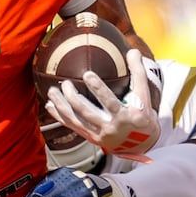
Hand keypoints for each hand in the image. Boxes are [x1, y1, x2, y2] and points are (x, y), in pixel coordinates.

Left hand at [43, 49, 157, 160]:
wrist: (141, 145)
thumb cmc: (142, 116)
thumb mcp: (145, 97)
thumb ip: (139, 74)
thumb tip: (133, 51)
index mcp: (126, 116)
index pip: (110, 101)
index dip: (98, 89)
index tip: (87, 74)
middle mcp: (111, 127)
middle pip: (87, 112)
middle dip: (74, 98)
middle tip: (66, 83)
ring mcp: (99, 134)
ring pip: (76, 119)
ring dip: (62, 106)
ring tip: (52, 91)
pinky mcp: (90, 138)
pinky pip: (72, 126)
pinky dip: (59, 116)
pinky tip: (50, 105)